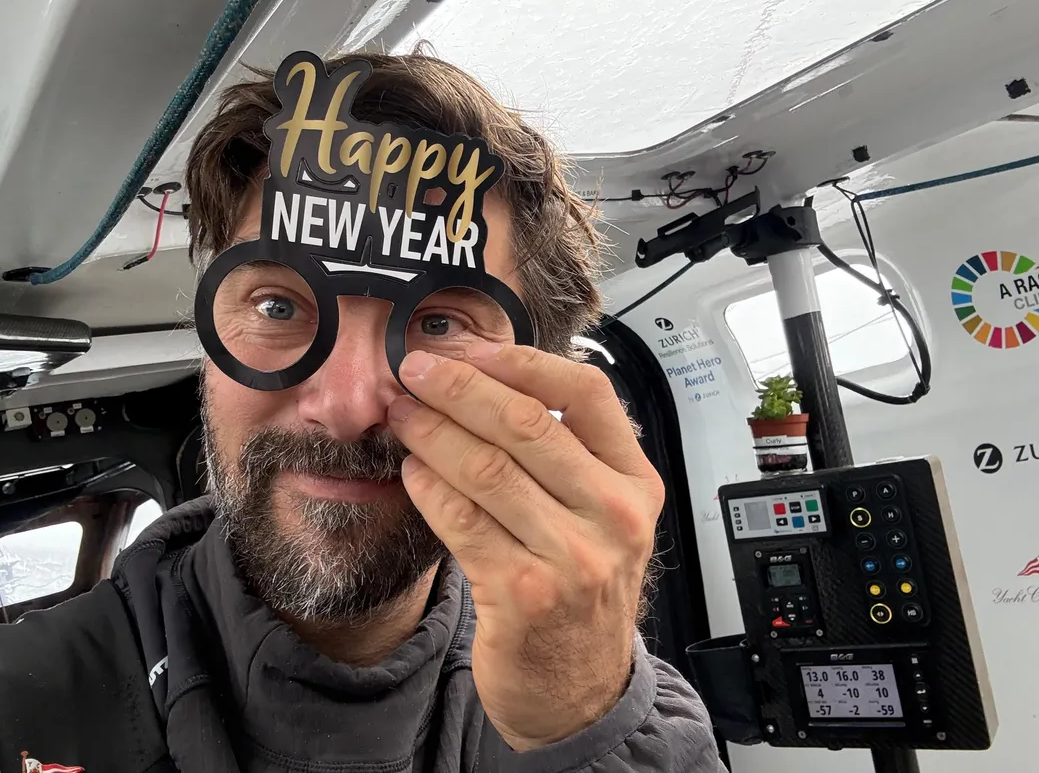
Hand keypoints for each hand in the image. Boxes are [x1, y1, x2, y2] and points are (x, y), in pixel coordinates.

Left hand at [386, 342, 663, 750]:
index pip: (587, 394)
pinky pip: (462, 520)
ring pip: (488, 469)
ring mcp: (572, 557)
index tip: (472, 349)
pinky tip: (411, 470)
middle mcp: (614, 516)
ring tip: (403, 414)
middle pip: (527, 424)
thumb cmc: (580, 591)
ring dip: (433, 432)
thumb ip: (568, 455)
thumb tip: (491, 378)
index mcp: (636, 483)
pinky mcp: (523, 593)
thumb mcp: (602, 517)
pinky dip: (429, 487)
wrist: (580, 690)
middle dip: (460, 388)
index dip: (523, 361)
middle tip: (416, 370)